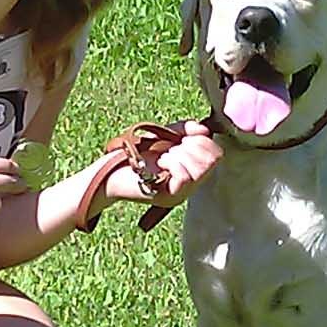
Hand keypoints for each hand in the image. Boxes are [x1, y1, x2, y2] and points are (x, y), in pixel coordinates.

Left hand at [104, 121, 221, 207]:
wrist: (108, 173)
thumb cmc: (134, 155)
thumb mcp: (164, 137)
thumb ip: (185, 130)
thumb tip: (204, 129)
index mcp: (193, 170)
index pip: (217, 153)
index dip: (202, 140)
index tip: (181, 140)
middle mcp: (192, 184)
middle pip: (213, 159)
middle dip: (191, 146)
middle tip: (170, 150)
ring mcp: (182, 193)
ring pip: (200, 167)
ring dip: (180, 155)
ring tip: (163, 158)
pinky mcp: (169, 197)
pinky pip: (185, 176)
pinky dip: (173, 164)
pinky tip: (160, 165)